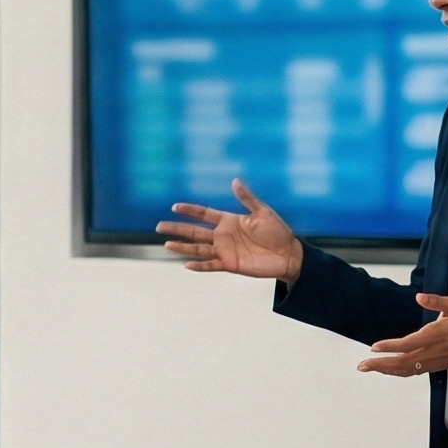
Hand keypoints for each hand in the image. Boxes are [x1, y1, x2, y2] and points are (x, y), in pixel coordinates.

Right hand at [159, 179, 302, 281]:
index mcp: (229, 220)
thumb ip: (247, 199)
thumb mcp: (263, 212)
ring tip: (166, 244)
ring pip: (198, 248)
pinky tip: (186, 264)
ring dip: (182, 246)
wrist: (288, 254)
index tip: (174, 207)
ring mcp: (225, 251)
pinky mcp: (231, 264)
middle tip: (159, 226)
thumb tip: (234, 181)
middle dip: (177, 228)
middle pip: (195, 231)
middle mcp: (223, 235)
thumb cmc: (278, 231)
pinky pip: (211, 265)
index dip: (190, 210)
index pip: (204, 214)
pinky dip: (200, 266)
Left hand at [360, 293, 447, 376]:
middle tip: (363, 365)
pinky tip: (389, 370)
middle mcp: (433, 352)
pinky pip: (414, 372)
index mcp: (436, 336)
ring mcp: (435, 361)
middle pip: (403, 363)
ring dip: (387, 370)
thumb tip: (420, 297)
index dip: (390, 347)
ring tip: (370, 368)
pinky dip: (399, 372)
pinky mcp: (436, 366)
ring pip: (407, 370)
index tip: (375, 347)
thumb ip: (437, 301)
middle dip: (381, 365)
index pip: (409, 344)